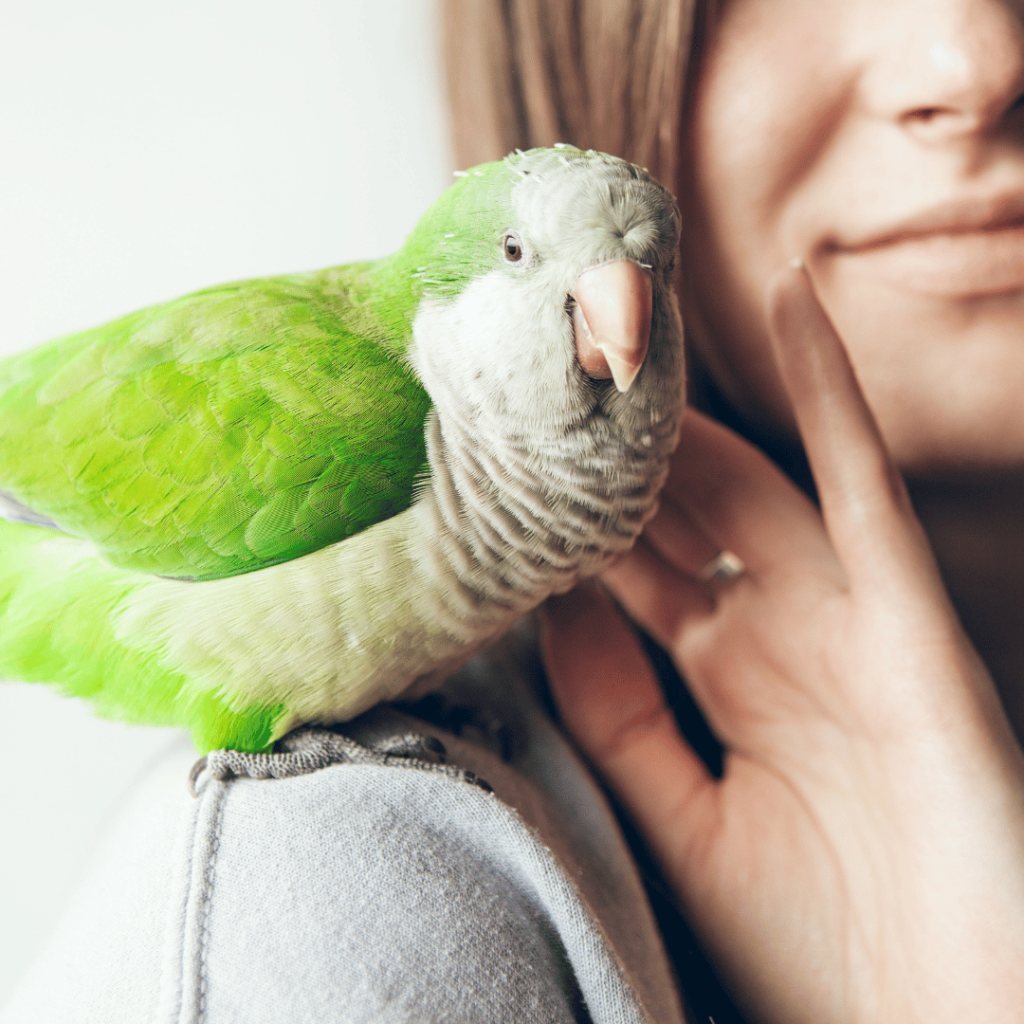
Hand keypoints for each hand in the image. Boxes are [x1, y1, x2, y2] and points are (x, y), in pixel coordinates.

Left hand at [541, 267, 1023, 1023]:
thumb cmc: (823, 949)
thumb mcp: (684, 824)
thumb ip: (618, 720)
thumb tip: (548, 615)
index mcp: (727, 682)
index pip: (633, 571)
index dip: (574, 515)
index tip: (506, 456)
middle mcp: (780, 634)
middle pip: (679, 513)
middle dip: (616, 449)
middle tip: (549, 365)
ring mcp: (846, 620)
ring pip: (756, 480)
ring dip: (694, 406)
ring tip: (630, 313)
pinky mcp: (910, 625)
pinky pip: (865, 489)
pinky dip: (835, 398)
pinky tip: (797, 309)